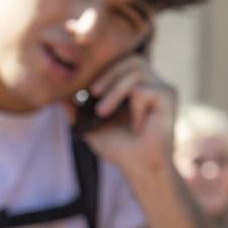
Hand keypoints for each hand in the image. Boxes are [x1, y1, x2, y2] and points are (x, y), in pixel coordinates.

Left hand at [70, 51, 176, 174]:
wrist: (139, 167)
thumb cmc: (120, 148)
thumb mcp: (90, 125)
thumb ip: (76, 110)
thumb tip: (58, 96)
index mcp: (137, 85)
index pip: (122, 61)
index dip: (104, 69)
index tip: (86, 88)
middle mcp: (153, 83)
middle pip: (131, 59)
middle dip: (108, 74)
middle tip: (92, 92)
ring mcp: (162, 89)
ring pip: (136, 71)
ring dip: (115, 90)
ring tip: (104, 112)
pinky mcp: (169, 97)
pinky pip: (145, 89)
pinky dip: (134, 107)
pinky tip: (137, 126)